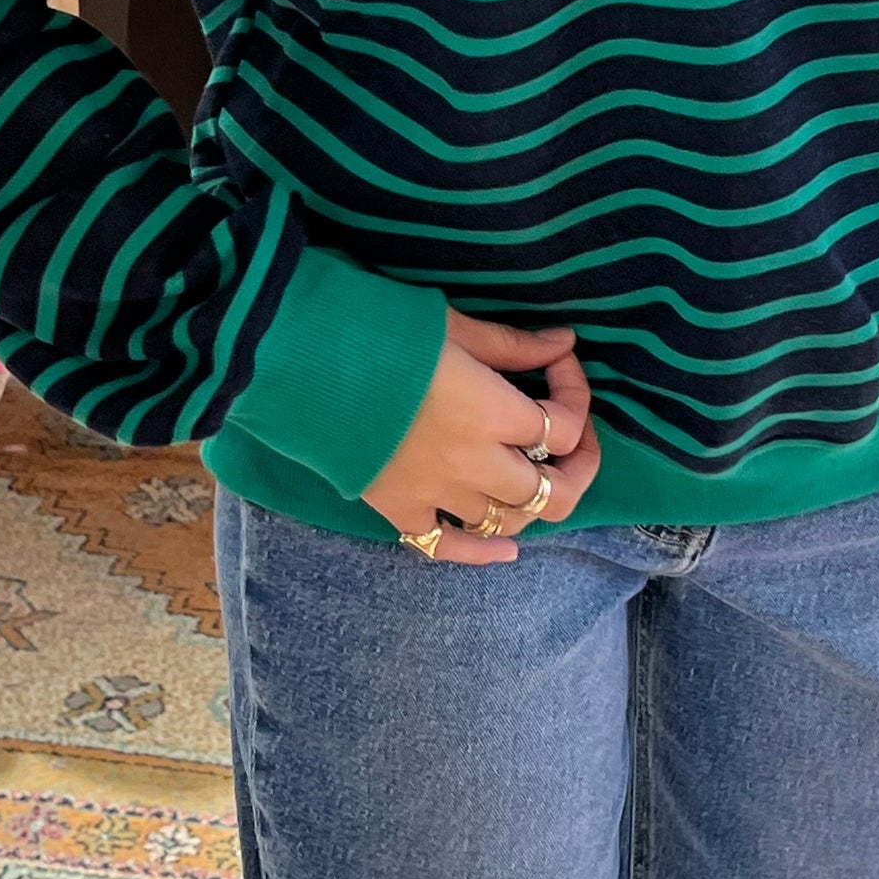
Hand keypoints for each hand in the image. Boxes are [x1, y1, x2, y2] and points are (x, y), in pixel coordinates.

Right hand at [362, 310, 600, 563]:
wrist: (301, 360)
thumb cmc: (381, 331)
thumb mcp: (455, 327)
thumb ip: (513, 344)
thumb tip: (564, 343)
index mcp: (492, 412)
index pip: (564, 427)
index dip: (576, 396)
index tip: (560, 365)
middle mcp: (474, 462)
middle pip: (553, 492)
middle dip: (577, 465)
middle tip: (572, 436)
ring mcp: (436, 492)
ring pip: (509, 523)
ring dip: (533, 501)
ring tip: (534, 474)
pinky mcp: (398, 507)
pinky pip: (447, 546)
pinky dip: (481, 551)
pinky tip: (505, 548)